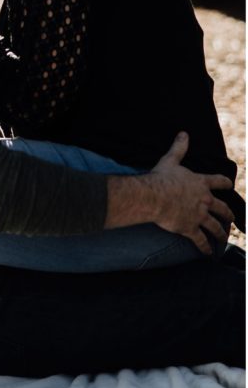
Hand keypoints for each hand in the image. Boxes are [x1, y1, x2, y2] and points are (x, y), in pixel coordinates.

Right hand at [149, 132, 233, 253]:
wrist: (154, 196)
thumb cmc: (161, 178)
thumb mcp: (171, 160)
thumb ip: (179, 148)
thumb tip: (184, 133)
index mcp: (201, 183)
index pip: (219, 182)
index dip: (225, 184)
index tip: (230, 186)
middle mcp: (204, 200)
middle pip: (222, 208)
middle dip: (229, 214)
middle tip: (232, 219)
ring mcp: (198, 216)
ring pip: (215, 227)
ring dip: (221, 234)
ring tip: (224, 239)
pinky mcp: (190, 228)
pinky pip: (200, 241)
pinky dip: (205, 248)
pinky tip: (209, 254)